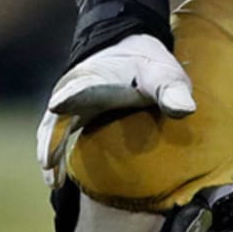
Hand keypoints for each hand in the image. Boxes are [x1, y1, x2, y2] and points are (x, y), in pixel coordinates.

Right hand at [36, 33, 194, 182]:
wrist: (129, 50)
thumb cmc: (148, 66)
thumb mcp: (163, 74)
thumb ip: (171, 91)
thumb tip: (185, 110)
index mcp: (100, 78)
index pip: (85, 88)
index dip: (72, 98)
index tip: (59, 105)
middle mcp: (77, 90)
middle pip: (61, 112)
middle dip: (53, 134)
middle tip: (46, 159)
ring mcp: (70, 105)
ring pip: (53, 128)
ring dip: (50, 150)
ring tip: (52, 180)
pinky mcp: (71, 118)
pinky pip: (55, 137)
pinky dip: (52, 156)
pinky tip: (53, 181)